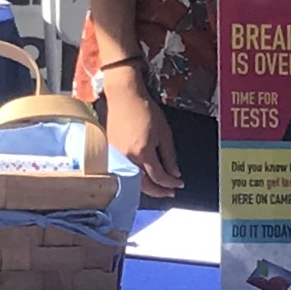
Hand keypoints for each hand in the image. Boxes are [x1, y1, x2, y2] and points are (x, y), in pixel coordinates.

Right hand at [98, 75, 184, 198]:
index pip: (159, 177)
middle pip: (143, 185)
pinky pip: (123, 171)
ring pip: (131, 181)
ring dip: (146, 187)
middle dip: (159, 191)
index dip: (171, 183)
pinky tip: (142, 178)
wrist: (124, 96)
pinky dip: (134, 178)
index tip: (179, 184)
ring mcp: (116, 156)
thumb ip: (169, 156)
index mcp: (143, 152)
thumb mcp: (164, 133)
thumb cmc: (146, 110)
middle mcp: (128, 158)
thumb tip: (174, 174)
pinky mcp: (110, 152)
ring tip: (158, 188)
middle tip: (170, 192)